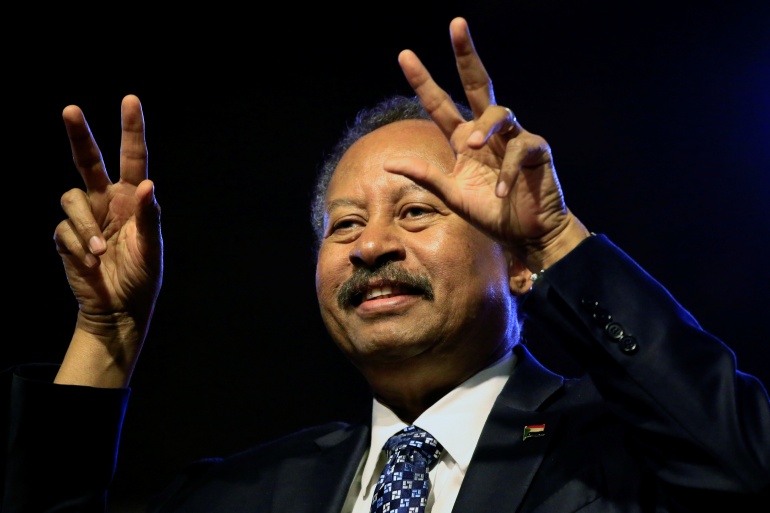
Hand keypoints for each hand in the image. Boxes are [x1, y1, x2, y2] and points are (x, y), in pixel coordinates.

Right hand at [53, 94, 162, 386]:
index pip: (132, 157)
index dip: (131, 129)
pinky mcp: (66, 237)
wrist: (119, 309)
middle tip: (71, 109)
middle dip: (80, 134)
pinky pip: (64, 230)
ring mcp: (85, 217)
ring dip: (85, 226)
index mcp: (131, 198)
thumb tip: (147, 184)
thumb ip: (149, 216)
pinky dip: (78, 247)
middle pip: (87, 160)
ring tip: (101, 253)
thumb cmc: (143, 277)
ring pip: (70, 198)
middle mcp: (106, 201)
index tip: (130, 100)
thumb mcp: (152, 248)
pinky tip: (90, 264)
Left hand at [385, 17, 588, 270]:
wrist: (526, 235)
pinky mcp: (536, 150)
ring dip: (484, 127)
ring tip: (470, 146)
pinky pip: (519, 148)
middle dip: (466, 54)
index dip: (423, 81)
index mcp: (464, 139)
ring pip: (500, 111)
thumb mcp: (451, 195)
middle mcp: (487, 133)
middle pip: (477, 84)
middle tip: (456, 24)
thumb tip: (388, 162)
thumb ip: (425, 176)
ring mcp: (513, 137)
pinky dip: (506, 172)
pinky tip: (499, 193)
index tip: (405, 55)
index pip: (440, 105)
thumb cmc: (490, 214)